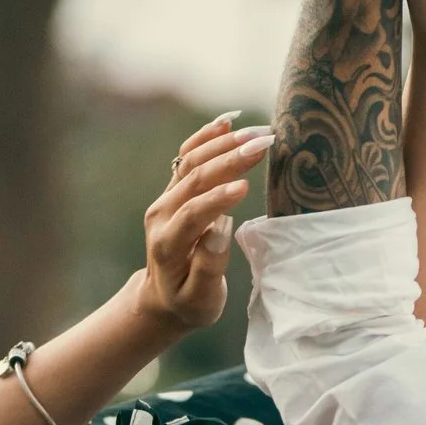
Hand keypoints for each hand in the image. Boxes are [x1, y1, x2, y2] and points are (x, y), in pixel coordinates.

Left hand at [139, 113, 272, 330]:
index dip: (217, 200)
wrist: (162, 297)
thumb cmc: (188, 302)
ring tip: (257, 132)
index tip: (245, 187)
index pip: (192, 214)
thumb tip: (221, 229)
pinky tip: (227, 122)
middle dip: (229, 160)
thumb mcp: (200, 300)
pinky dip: (205, 137)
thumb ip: (209, 267)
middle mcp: (162, 215)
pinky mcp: (172, 190)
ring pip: (190, 162)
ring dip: (223, 144)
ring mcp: (165, 199)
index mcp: (168, 244)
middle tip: (264, 144)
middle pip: (194, 179)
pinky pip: (186, 157)